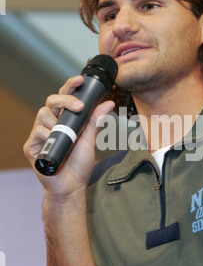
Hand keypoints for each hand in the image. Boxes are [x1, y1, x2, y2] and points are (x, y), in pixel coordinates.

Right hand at [23, 75, 114, 197]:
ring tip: (69, 137)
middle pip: (51, 100)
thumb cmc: (79, 164)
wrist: (71, 186)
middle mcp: (50, 124)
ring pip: (43, 114)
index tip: (81, 79)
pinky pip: (38, 133)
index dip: (70, 86)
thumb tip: (108, 103)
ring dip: (58, 123)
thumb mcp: (90, 140)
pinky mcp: (31, 146)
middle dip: (65, 99)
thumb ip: (95, 121)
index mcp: (64, 120)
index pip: (64, 97)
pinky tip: (56, 144)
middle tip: (79, 106)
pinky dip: (49, 136)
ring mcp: (40, 134)